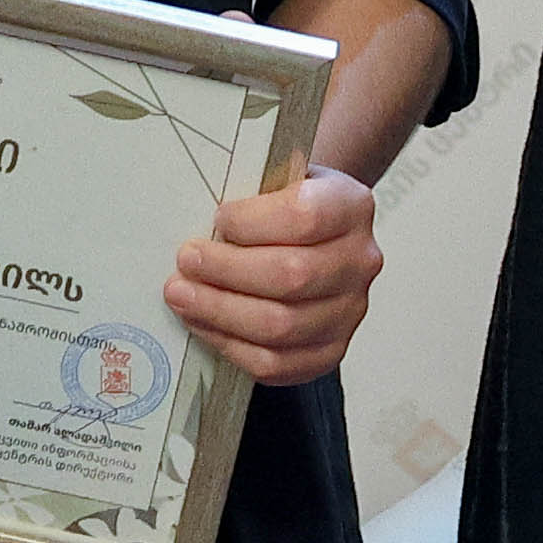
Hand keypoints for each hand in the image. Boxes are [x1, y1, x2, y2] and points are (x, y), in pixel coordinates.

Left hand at [165, 162, 382, 389]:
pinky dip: (230, 345)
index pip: (305, 217)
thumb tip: (200, 226)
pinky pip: (276, 363)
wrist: (318, 236)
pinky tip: (204, 323)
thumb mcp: (278, 179)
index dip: (253, 223)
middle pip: (291, 276)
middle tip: (187, 262)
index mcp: (350, 207)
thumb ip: (249, 194)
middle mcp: (360, 261)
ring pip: (280, 326)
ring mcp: (349, 312)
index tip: (218, 218)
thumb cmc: (286, 207)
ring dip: (219, 311)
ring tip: (183, 295)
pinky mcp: (329, 350)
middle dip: (225, 271)